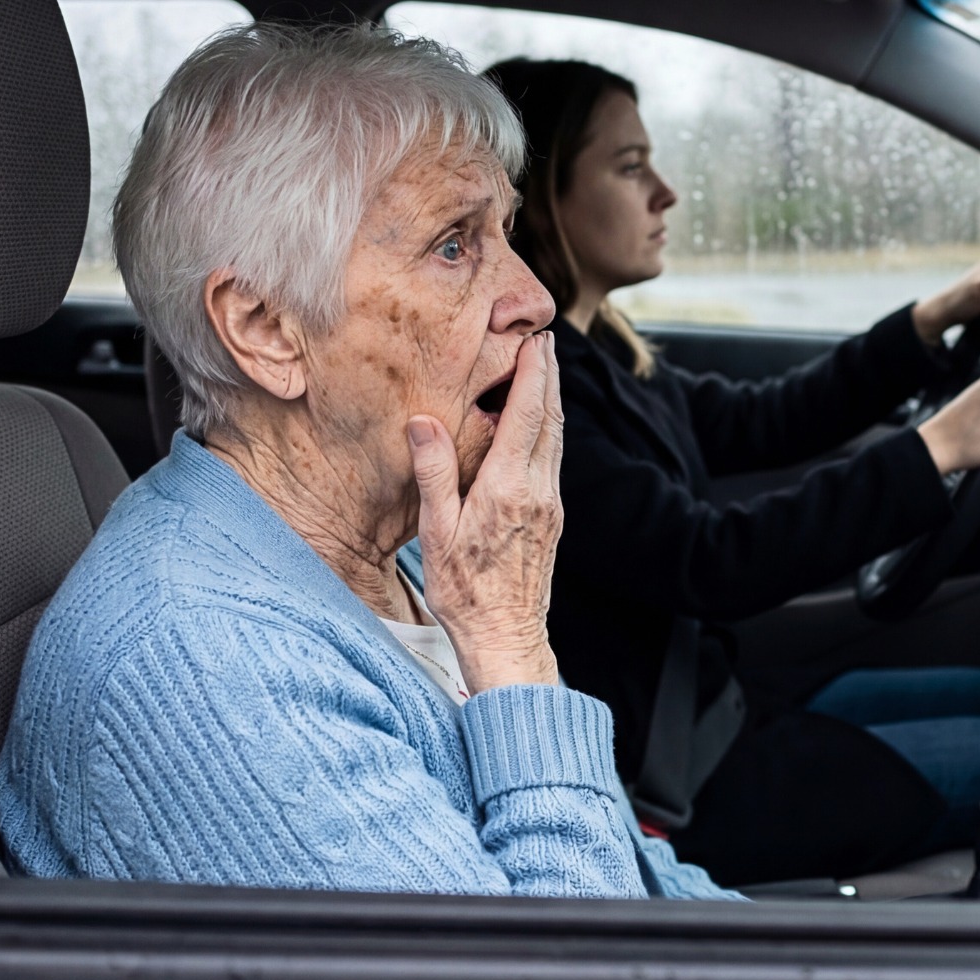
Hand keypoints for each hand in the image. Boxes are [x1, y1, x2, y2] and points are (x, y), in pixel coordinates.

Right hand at [406, 331, 562, 694]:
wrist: (506, 638)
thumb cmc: (465, 591)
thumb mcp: (437, 532)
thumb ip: (434, 473)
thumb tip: (422, 422)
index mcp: (507, 486)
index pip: (527, 415)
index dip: (533, 374)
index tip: (536, 341)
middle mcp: (538, 490)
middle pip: (550, 419)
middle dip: (549, 377)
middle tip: (546, 341)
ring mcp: (550, 505)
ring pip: (556, 440)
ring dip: (552, 401)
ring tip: (545, 372)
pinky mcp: (552, 519)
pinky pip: (553, 461)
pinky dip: (549, 431)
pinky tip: (539, 428)